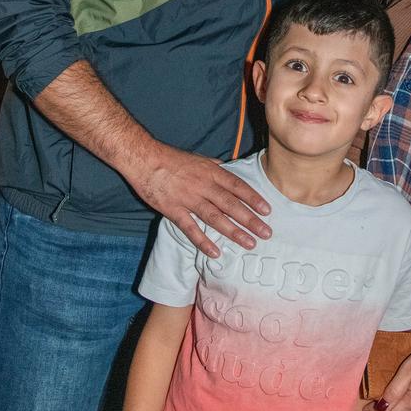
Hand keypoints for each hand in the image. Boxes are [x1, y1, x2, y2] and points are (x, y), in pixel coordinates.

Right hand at [126, 143, 271, 257]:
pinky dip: (203, 241)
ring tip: (249, 243)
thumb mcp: (198, 158)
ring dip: (234, 231)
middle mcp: (202, 185)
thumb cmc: (171, 158)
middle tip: (266, 233)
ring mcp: (188, 198)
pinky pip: (191, 228)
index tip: (267, 210)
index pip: (237, 186)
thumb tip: (229, 170)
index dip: (253, 199)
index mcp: (210, 172)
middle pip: (231, 205)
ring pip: (215, 217)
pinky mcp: (173, 210)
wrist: (143, 159)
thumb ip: (214, 167)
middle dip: (250, 220)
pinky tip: (216, 252)